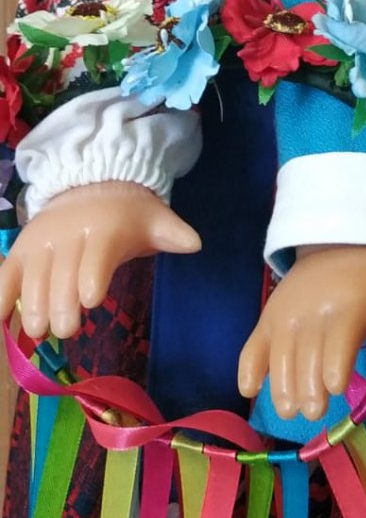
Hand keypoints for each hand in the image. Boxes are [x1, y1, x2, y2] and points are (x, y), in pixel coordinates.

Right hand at [0, 182, 200, 338]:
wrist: (89, 186)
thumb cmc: (125, 215)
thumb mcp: (153, 217)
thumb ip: (171, 233)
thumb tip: (195, 244)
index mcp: (104, 228)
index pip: (97, 254)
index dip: (92, 275)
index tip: (92, 300)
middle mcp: (68, 234)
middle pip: (63, 271)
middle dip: (62, 302)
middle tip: (66, 330)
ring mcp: (41, 243)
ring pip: (32, 275)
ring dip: (31, 304)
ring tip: (36, 331)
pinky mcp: (21, 251)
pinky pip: (6, 272)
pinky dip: (1, 293)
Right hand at [238, 244, 365, 420]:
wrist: (338, 240)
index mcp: (349, 305)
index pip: (341, 336)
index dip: (336, 361)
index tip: (336, 387)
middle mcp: (314, 310)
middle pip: (308, 352)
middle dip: (308, 385)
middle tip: (312, 412)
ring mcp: (287, 314)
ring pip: (280, 353)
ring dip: (281, 383)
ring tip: (287, 410)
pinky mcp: (269, 318)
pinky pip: (254, 343)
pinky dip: (249, 365)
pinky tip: (249, 389)